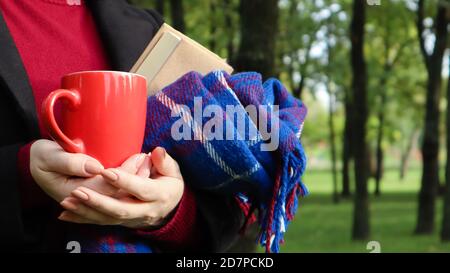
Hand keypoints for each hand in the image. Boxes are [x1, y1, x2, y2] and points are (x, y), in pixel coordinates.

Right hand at [30, 139, 145, 201]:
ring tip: (148, 162)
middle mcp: (84, 201)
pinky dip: (130, 181)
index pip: (104, 187)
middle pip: (116, 193)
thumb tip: (95, 168)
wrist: (36, 162)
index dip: (123, 174)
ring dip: (136, 180)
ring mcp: (90, 199)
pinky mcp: (95, 194)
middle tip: (148, 158)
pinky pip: (116, 193)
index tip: (138, 157)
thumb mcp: (48, 155)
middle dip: (135, 177)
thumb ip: (69, 161)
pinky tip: (142, 169)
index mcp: (72, 193)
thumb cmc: (41, 156)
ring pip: (119, 195)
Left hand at [58, 147, 184, 228]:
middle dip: (98, 201)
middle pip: (121, 208)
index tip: (106, 171)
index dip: (124, 181)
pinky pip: (100, 222)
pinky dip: (82, 219)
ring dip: (86, 211)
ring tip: (68, 201)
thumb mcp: (173, 170)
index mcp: (159, 195)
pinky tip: (65, 215)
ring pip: (107, 218)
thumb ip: (165, 161)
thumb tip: (157, 151)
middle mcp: (145, 210)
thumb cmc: (169, 182)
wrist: (170, 206)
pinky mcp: (121, 222)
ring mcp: (132, 219)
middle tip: (78, 190)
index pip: (141, 189)